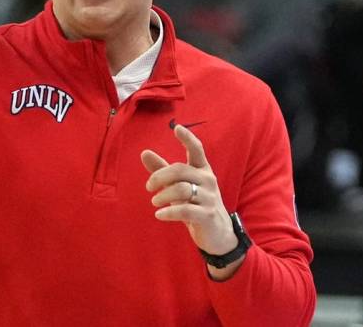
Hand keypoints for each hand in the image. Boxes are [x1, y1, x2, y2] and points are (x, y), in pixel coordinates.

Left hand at [142, 126, 240, 270]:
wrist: (218, 234)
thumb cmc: (196, 205)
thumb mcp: (178, 186)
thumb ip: (162, 170)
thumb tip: (144, 152)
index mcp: (202, 170)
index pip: (197, 150)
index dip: (188, 138)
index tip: (176, 128)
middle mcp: (208, 180)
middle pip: (180, 170)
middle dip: (160, 176)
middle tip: (149, 187)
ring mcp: (209, 198)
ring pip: (181, 189)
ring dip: (163, 195)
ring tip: (154, 202)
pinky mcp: (207, 215)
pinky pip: (185, 210)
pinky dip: (169, 212)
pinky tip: (159, 214)